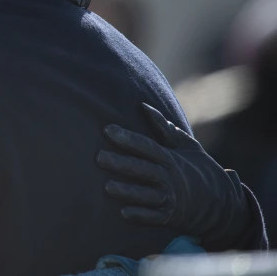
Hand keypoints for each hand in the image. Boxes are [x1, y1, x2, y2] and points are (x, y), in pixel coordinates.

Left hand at [97, 103, 249, 249]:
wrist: (225, 205)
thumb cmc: (200, 170)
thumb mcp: (188, 146)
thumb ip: (165, 128)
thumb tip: (144, 106)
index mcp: (171, 159)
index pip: (147, 146)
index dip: (128, 138)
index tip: (108, 130)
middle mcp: (170, 178)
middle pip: (143, 169)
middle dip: (121, 163)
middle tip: (98, 157)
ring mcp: (170, 199)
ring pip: (146, 194)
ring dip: (127, 191)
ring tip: (107, 187)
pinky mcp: (170, 217)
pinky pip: (154, 217)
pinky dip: (140, 216)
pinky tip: (124, 213)